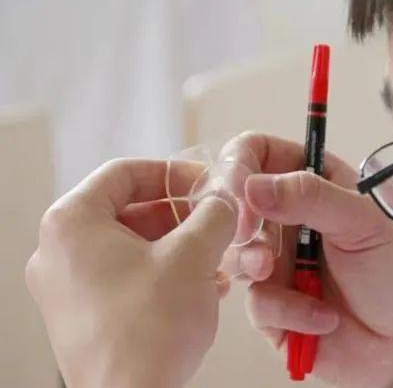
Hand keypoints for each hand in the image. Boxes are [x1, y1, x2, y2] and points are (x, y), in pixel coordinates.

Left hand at [26, 159, 237, 387]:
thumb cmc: (149, 328)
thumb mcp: (193, 256)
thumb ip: (213, 216)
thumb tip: (224, 200)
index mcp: (72, 224)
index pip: (123, 174)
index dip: (171, 173)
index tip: (203, 183)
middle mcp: (60, 252)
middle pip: (129, 210)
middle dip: (181, 214)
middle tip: (215, 220)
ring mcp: (68, 287)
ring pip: (132, 246)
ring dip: (178, 245)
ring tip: (217, 257)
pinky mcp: (84, 316)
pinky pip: (127, 277)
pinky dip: (164, 272)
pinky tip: (203, 285)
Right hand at [221, 133, 392, 387]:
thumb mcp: (365, 223)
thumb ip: (311, 196)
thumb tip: (252, 184)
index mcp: (314, 186)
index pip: (262, 154)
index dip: (242, 162)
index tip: (239, 185)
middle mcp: (290, 221)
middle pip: (234, 201)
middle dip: (238, 218)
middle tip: (251, 233)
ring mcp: (278, 264)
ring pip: (235, 252)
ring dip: (254, 263)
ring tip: (274, 272)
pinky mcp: (274, 307)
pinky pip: (256, 302)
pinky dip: (288, 310)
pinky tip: (323, 317)